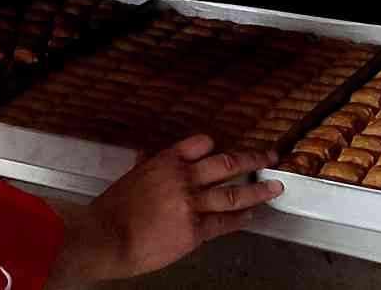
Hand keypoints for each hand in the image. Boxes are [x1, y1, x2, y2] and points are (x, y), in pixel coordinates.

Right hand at [44, 135, 282, 287]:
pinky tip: (251, 216)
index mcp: (164, 162)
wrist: (106, 236)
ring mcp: (192, 203)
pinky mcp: (195, 230)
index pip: (200, 144)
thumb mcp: (128, 179)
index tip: (226, 148)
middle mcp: (183, 178)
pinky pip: (225, 222)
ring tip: (274, 187)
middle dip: (253, 158)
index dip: (216, 146)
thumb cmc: (110, 211)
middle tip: (269, 156)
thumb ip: (144, 167)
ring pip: (234, 193)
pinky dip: (241, 218)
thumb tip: (145, 157)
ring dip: (258, 189)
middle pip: (227, 164)